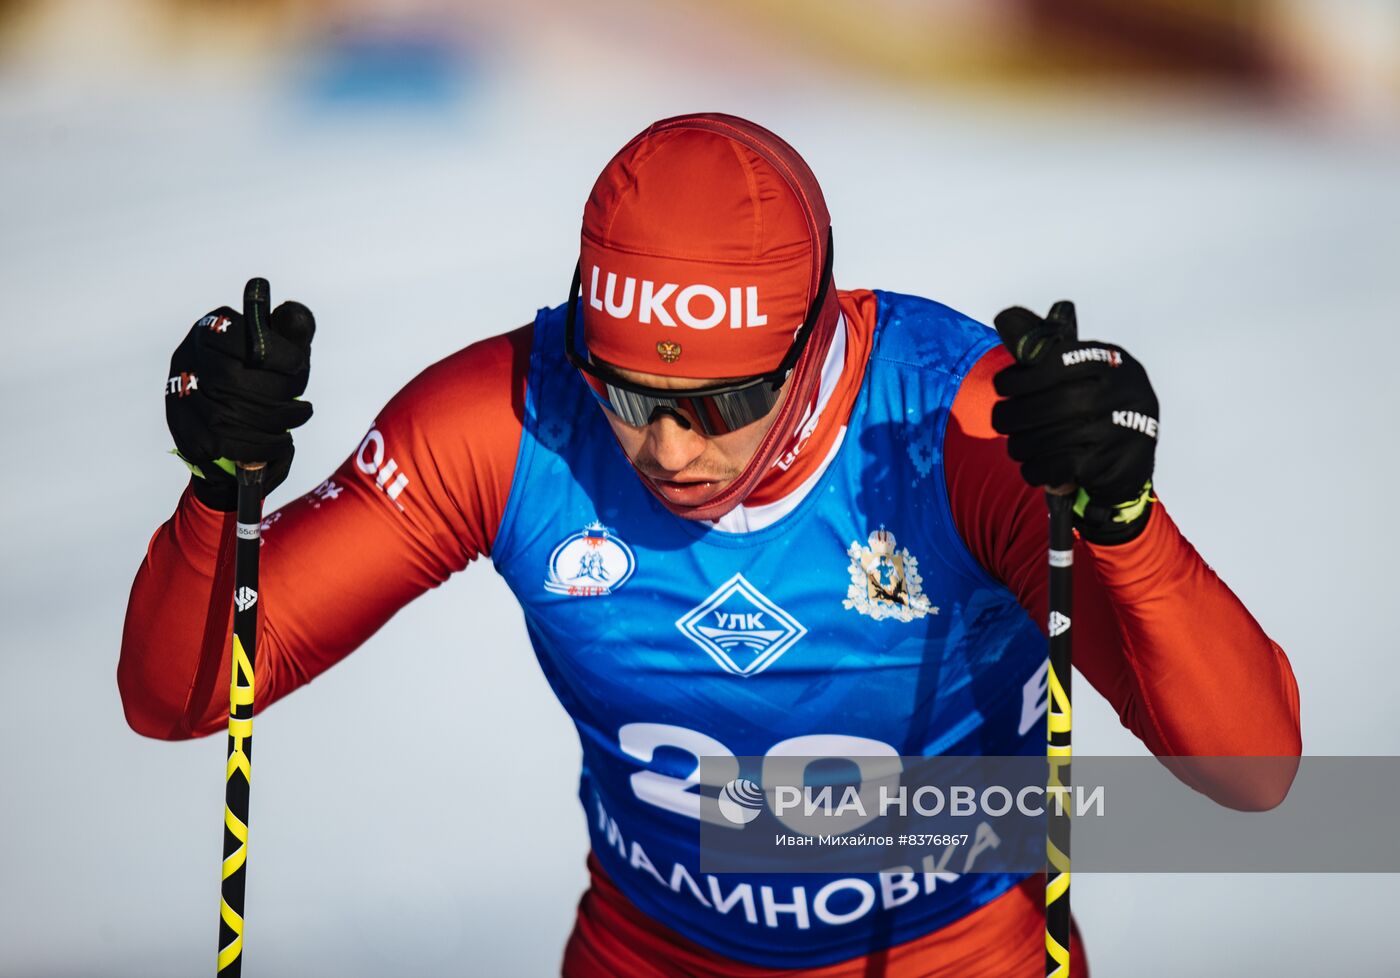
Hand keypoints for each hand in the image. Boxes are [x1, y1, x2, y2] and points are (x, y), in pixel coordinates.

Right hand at [165, 278, 314, 510]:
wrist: (232, 421)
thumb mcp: (283, 348)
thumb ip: (293, 331)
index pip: (244, 339)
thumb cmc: (263, 376)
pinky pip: (221, 445)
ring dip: (272, 427)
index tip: (299, 371)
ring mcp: (178, 393)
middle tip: (303, 410)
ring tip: (291, 427)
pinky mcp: (182, 428)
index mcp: (213, 329)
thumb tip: (296, 316)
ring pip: (226, 417)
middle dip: (278, 400)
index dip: (280, 358)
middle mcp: (188, 357)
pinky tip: (276, 443)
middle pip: (232, 382)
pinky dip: (258, 449)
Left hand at [991, 301, 1157, 542]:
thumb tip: (1005, 317)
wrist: (1128, 463)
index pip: (1060, 361)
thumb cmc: (1093, 410)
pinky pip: (1058, 466)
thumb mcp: (1076, 373)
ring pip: (1053, 437)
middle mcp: (1128, 392)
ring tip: (1015, 445)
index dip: (1022, 375)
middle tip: (999, 421)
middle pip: (1055, 403)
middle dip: (1015, 414)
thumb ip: (1043, 348)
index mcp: (1115, 362)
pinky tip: (1032, 466)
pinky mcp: (1114, 465)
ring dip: (1021, 445)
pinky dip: (1036, 468)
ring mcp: (1125, 430)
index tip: (1001, 386)